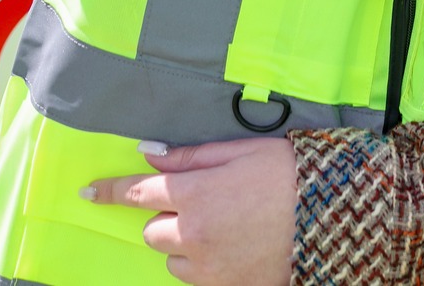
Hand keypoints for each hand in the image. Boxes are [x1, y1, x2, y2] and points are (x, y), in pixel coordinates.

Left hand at [81, 137, 297, 285]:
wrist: (334, 214)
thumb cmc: (289, 173)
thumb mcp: (240, 150)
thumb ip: (188, 156)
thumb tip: (146, 153)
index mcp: (194, 194)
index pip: (137, 192)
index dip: (110, 191)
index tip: (89, 192)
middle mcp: (193, 235)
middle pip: (152, 231)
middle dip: (166, 216)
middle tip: (202, 202)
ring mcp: (209, 267)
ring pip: (172, 258)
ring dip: (184, 244)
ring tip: (223, 227)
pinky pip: (196, 278)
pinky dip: (204, 264)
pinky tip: (232, 247)